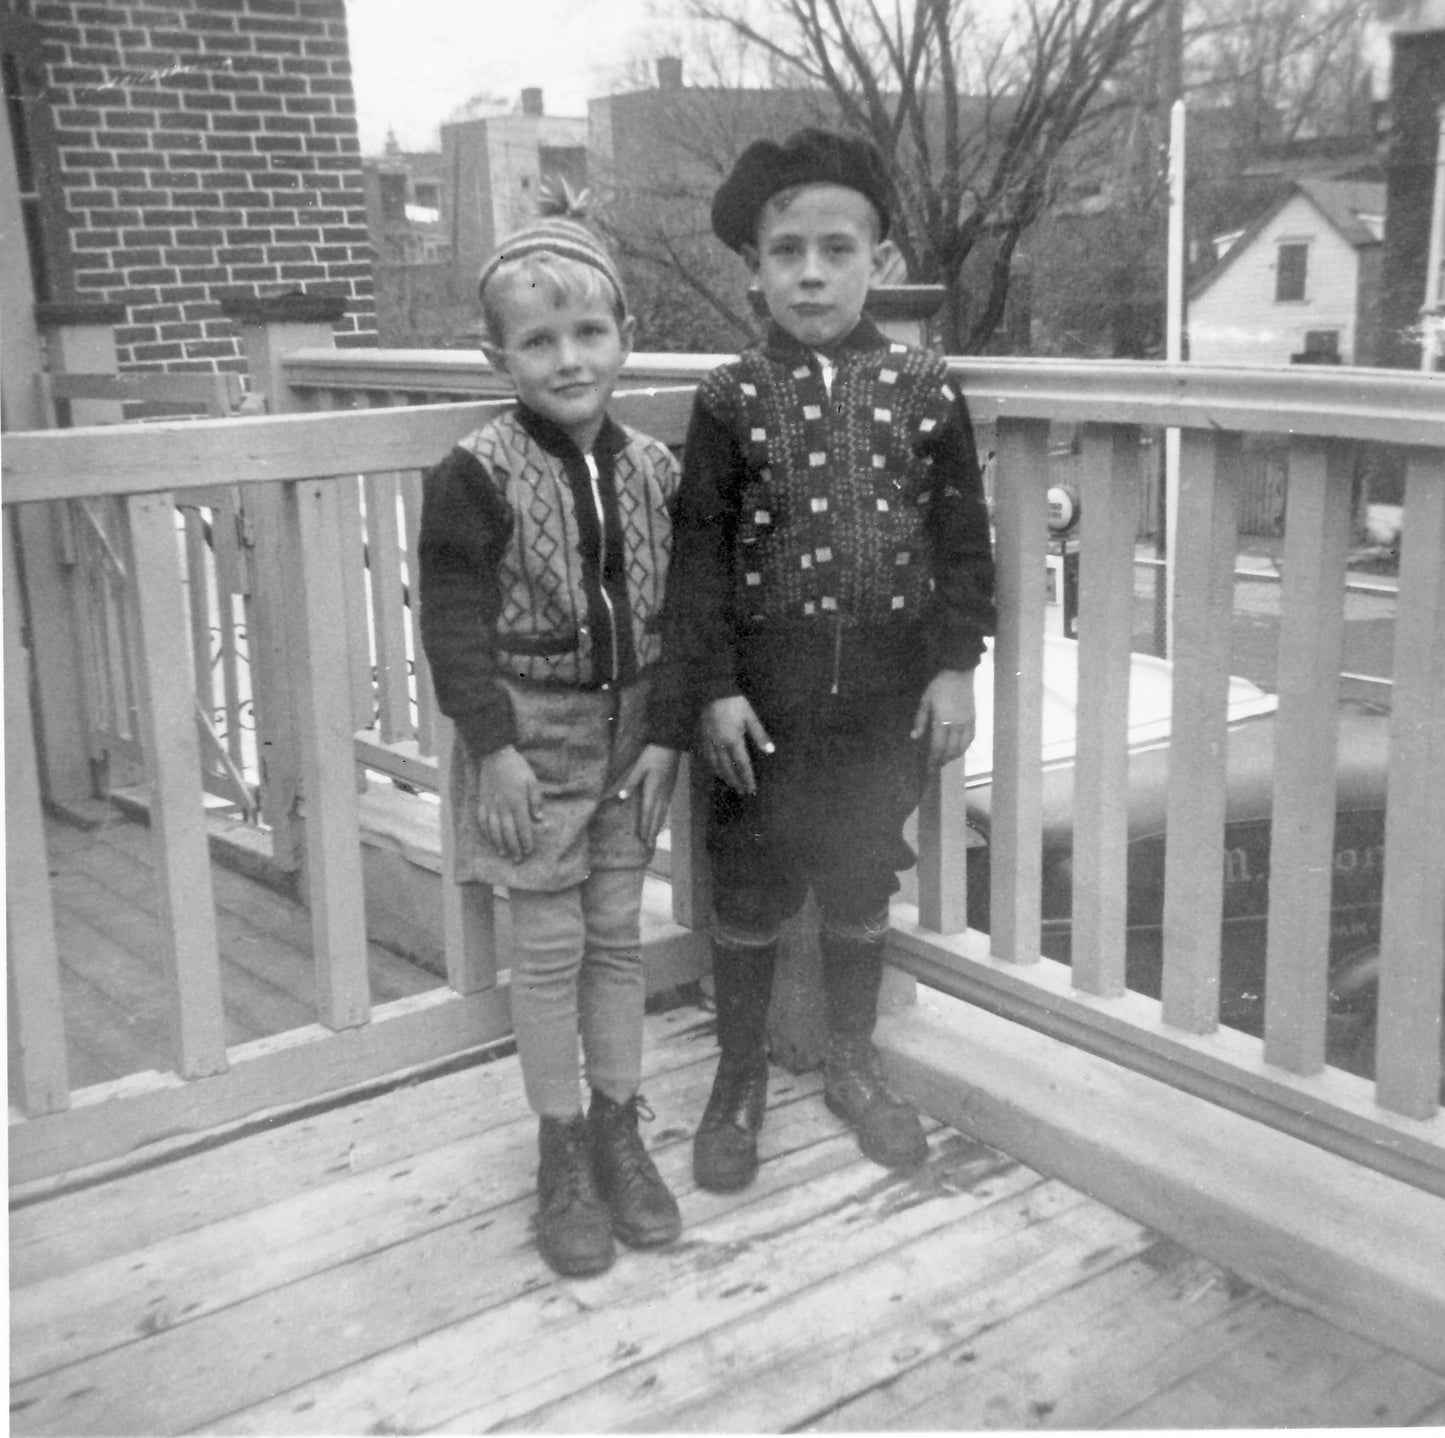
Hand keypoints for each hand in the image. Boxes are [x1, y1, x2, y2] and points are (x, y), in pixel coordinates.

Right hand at [475, 745, 541, 862]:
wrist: (495, 755)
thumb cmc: (517, 767)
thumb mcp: (532, 781)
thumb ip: (535, 800)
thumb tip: (539, 818)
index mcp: (517, 802)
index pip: (522, 827)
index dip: (526, 840)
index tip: (529, 851)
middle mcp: (502, 807)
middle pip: (508, 832)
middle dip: (514, 847)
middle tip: (517, 859)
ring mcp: (490, 805)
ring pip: (494, 830)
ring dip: (499, 843)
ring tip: (504, 853)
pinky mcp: (482, 802)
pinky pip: (483, 821)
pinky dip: (486, 832)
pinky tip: (490, 839)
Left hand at [614, 744, 680, 846]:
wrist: (670, 746)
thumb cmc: (652, 755)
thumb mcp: (638, 768)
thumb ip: (630, 783)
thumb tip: (621, 797)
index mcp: (651, 791)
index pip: (647, 814)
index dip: (645, 827)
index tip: (643, 840)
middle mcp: (661, 795)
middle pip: (656, 817)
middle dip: (652, 832)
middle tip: (649, 845)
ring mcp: (667, 792)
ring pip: (663, 814)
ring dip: (658, 826)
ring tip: (655, 837)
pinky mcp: (670, 788)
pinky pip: (666, 808)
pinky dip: (663, 817)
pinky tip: (661, 819)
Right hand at [701, 695, 774, 794]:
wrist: (712, 691)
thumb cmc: (735, 703)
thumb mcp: (750, 717)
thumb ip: (760, 735)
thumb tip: (770, 750)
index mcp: (733, 741)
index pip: (742, 765)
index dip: (747, 779)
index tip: (751, 789)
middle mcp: (720, 746)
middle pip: (728, 769)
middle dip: (736, 781)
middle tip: (742, 791)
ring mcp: (708, 743)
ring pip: (715, 765)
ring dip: (723, 776)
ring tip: (730, 784)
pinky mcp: (701, 738)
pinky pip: (706, 757)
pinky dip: (711, 767)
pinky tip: (715, 770)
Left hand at [912, 669, 975, 768]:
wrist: (959, 673)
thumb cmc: (939, 686)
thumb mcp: (925, 701)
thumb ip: (920, 720)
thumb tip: (915, 737)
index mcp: (942, 721)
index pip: (938, 746)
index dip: (934, 759)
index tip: (929, 767)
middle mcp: (956, 725)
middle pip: (951, 749)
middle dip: (943, 760)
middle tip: (936, 766)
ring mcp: (967, 722)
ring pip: (963, 746)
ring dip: (954, 756)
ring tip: (947, 759)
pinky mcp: (974, 718)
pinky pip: (971, 738)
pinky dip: (965, 747)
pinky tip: (960, 749)